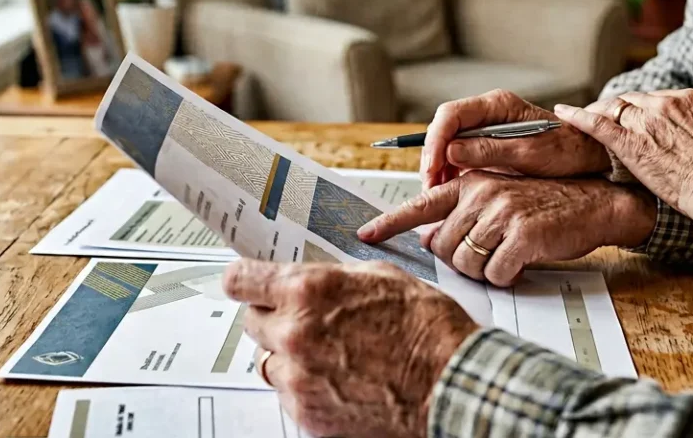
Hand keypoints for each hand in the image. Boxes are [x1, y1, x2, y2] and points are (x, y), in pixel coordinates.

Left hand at [223, 260, 477, 437]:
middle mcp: (294, 333)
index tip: (247, 284)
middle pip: (252, 322)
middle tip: (307, 321)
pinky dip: (306, 388)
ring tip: (330, 355)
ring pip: (268, 362)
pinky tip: (339, 380)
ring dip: (289, 356)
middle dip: (275, 318)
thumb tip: (312, 277)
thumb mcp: (381, 278)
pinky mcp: (308, 414)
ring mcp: (298, 378)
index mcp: (307, 291)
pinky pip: (288, 395)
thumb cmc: (427, 330)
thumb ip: (334, 278)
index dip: (244, 280)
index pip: (241, 280)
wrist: (451, 384)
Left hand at [358, 173, 656, 285]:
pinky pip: (495, 274)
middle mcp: (481, 193)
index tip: (364, 234)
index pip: (420, 206)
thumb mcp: (500, 199)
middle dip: (459, 262)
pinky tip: (520, 265)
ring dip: (482, 272)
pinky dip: (505, 278)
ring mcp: (501, 213)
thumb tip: (429, 239)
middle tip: (484, 259)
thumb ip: (463, 215)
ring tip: (503, 259)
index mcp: (471, 183)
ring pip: (465, 264)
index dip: (390, 223)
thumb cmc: (546, 205)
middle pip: (442, 247)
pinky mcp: (522, 236)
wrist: (596, 203)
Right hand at [421, 89, 609, 188]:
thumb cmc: (566, 151)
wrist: (588, 156)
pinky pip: (460, 154)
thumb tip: (451, 152)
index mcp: (497, 104)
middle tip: (431, 185)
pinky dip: (452, 172)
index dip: (435, 141)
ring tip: (439, 191)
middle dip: (433, 156)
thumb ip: (489, 150)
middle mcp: (488, 112)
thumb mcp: (527, 154)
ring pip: (449, 142)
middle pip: (445, 128)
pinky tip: (453, 189)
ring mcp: (487, 128)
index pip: (450, 115)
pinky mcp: (489, 144)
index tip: (433, 167)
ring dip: (440, 166)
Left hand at [556, 89, 692, 219]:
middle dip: (616, 109)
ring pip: (613, 109)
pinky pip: (598, 124)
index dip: (641, 109)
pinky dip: (577, 116)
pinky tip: (563, 113)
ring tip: (582, 118)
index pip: (654, 99)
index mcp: (688, 99)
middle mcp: (664, 104)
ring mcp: (646, 121)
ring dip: (599, 113)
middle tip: (603, 116)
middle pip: (631, 101)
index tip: (634, 118)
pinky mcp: (631, 143)